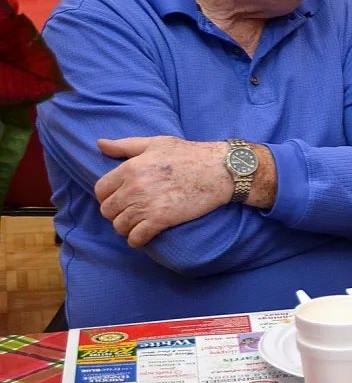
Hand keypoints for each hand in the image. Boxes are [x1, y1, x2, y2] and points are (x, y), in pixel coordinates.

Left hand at [94, 136, 234, 246]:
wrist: (220, 170)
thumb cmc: (189, 154)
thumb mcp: (156, 143)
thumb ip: (125, 146)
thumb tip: (100, 144)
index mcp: (130, 168)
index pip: (101, 190)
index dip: (107, 196)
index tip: (119, 198)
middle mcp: (134, 188)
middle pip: (108, 211)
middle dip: (116, 212)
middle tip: (130, 211)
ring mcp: (147, 205)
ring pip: (120, 226)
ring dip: (126, 227)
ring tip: (137, 223)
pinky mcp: (161, 220)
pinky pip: (136, 237)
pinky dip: (137, 239)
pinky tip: (143, 235)